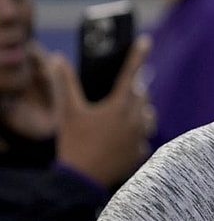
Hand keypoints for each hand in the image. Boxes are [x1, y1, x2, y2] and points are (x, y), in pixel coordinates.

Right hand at [51, 36, 154, 187]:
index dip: (138, 55)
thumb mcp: (68, 111)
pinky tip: (122, 141)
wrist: (80, 179)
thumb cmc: (74, 142)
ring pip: (149, 116)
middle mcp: (134, 118)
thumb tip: (57, 59)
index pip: (131, 73)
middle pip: (142, 95)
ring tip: (124, 118)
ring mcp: (140, 136)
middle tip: (121, 96)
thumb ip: (65, 83)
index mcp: (118, 105)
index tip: (145, 41)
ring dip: (140, 112)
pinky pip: (144, 138)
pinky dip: (137, 137)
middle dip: (134, 92)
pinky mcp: (141, 152)